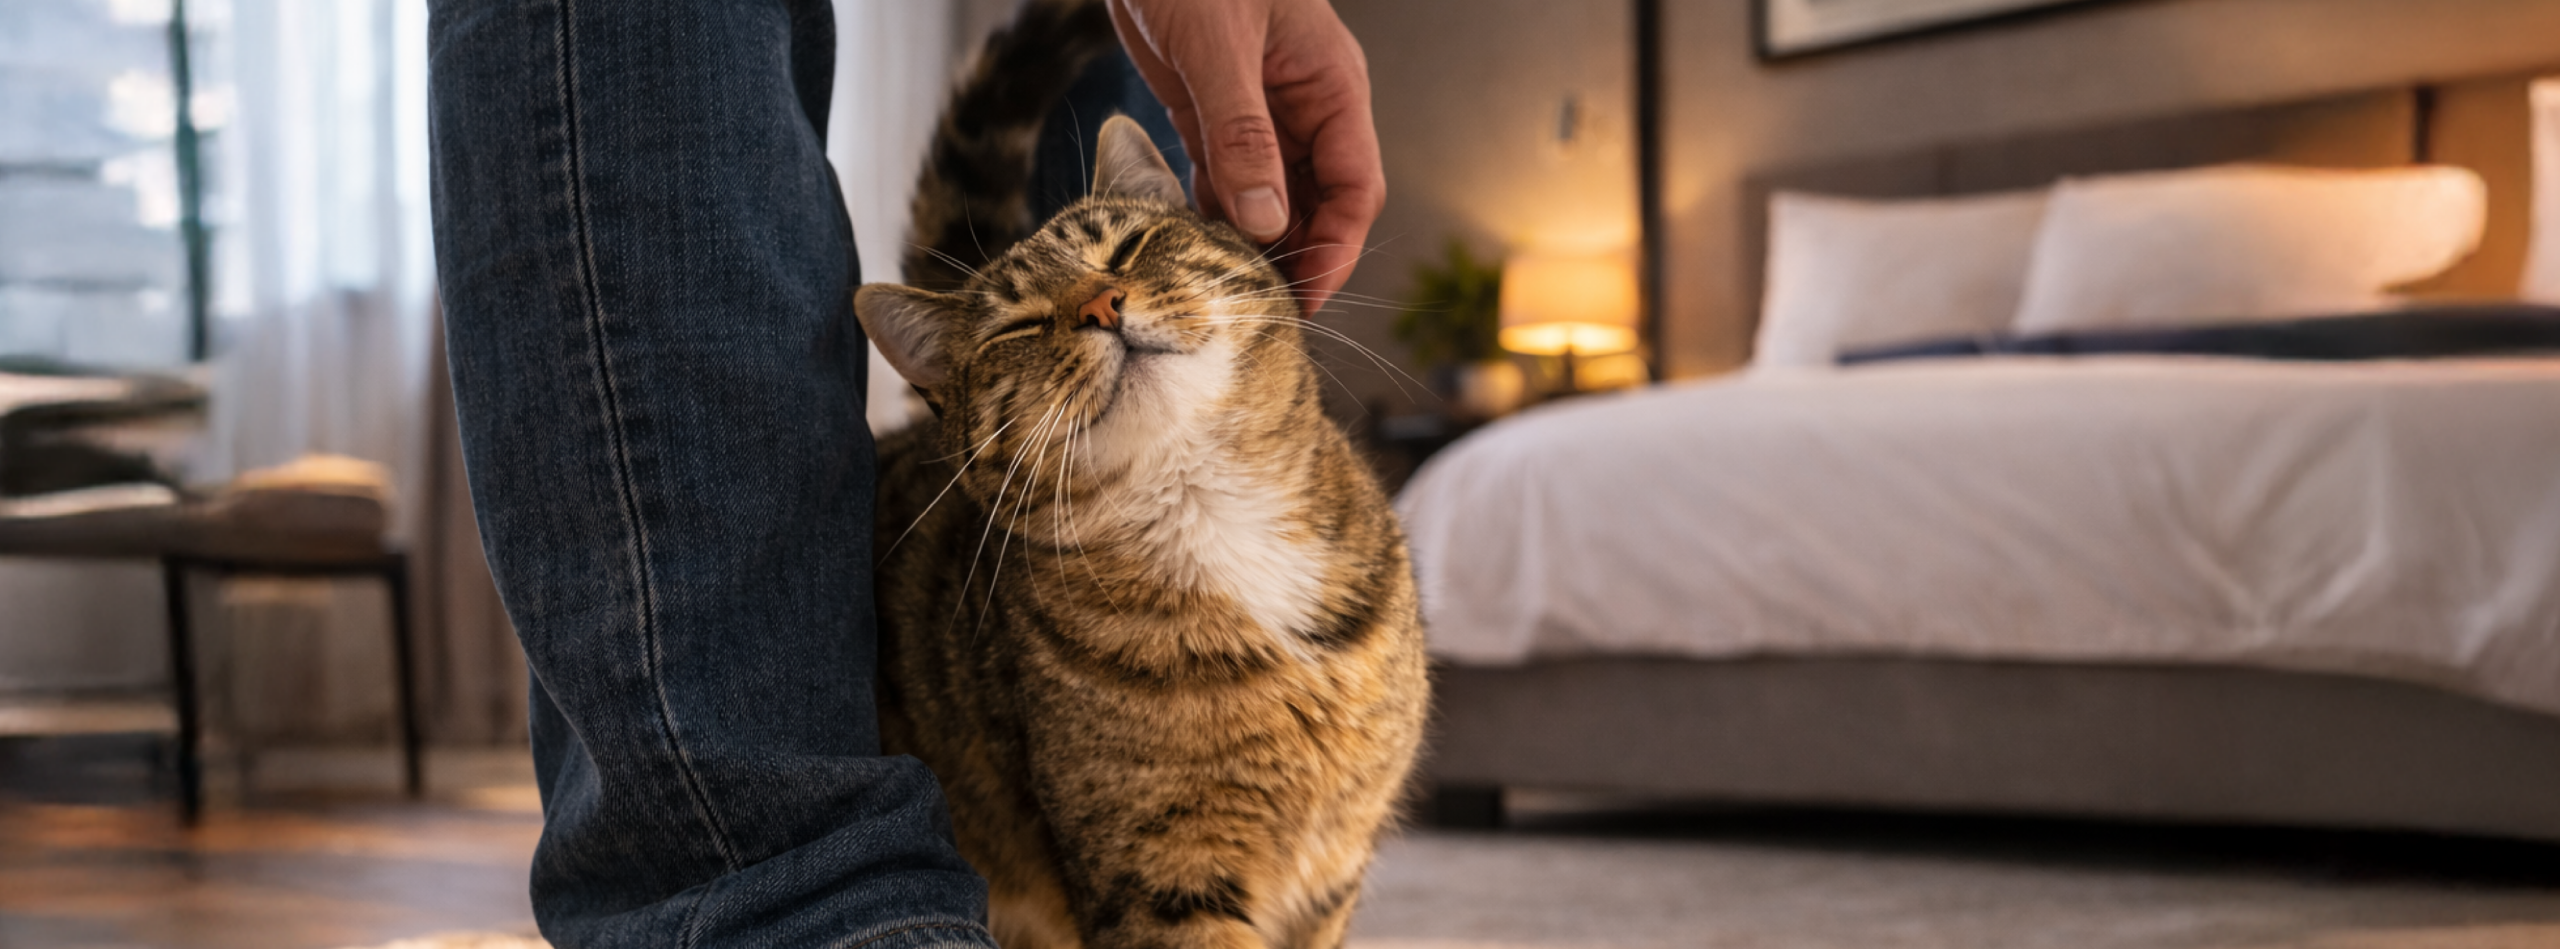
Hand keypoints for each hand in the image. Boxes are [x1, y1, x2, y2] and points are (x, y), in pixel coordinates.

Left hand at [1108, 0, 1383, 313]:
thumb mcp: (1217, 45)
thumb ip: (1242, 132)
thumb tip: (1264, 218)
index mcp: (1330, 85)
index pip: (1356, 186)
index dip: (1337, 248)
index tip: (1307, 296)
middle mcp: (1302, 104)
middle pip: (1320, 202)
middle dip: (1297, 256)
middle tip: (1261, 308)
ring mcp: (1258, 111)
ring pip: (1272, 197)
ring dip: (1253, 242)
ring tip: (1225, 289)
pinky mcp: (1212, 112)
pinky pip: (1224, 179)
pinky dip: (1212, 213)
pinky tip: (1192, 244)